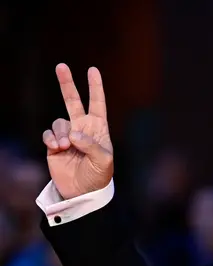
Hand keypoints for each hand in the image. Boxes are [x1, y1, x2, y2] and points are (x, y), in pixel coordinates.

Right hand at [42, 64, 113, 199]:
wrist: (83, 192)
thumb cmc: (99, 175)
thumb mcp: (103, 160)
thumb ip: (90, 145)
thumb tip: (73, 134)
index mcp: (98, 128)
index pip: (97, 103)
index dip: (95, 87)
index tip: (93, 70)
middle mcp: (82, 128)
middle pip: (72, 101)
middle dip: (67, 84)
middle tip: (61, 66)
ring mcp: (67, 136)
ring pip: (59, 123)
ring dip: (61, 133)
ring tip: (65, 147)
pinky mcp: (54, 145)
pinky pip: (49, 135)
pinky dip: (51, 139)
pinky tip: (57, 148)